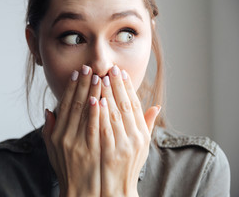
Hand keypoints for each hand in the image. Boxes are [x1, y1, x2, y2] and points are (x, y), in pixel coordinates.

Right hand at [42, 65, 101, 196]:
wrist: (80, 192)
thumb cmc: (67, 170)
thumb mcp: (52, 150)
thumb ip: (49, 129)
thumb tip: (49, 109)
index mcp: (57, 134)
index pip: (65, 105)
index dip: (71, 88)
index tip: (77, 73)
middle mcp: (65, 136)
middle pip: (75, 104)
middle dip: (83, 84)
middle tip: (89, 67)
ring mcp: (77, 143)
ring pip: (84, 113)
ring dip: (91, 93)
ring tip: (98, 76)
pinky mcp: (90, 150)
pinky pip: (93, 127)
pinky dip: (96, 112)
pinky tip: (100, 99)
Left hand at [99, 65, 160, 196]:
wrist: (118, 188)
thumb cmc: (129, 164)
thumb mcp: (142, 145)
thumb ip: (147, 124)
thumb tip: (157, 106)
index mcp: (142, 133)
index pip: (135, 105)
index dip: (128, 87)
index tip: (121, 72)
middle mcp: (135, 138)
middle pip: (125, 106)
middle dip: (117, 85)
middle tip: (110, 68)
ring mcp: (123, 145)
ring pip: (115, 115)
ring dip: (108, 95)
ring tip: (101, 78)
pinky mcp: (110, 153)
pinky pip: (105, 130)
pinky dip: (101, 115)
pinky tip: (96, 101)